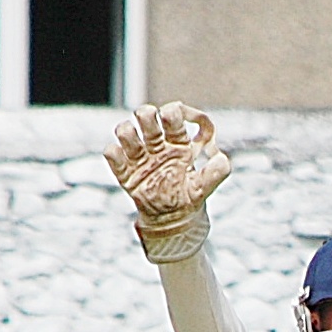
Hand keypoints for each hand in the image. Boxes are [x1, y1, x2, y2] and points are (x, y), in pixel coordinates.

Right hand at [105, 101, 230, 229]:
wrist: (173, 220)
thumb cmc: (190, 196)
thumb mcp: (206, 185)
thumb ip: (217, 171)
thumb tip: (219, 156)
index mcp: (178, 142)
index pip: (173, 113)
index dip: (173, 111)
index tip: (176, 120)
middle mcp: (157, 145)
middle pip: (145, 115)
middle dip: (146, 115)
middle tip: (153, 132)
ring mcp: (140, 157)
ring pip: (125, 131)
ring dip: (127, 132)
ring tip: (137, 149)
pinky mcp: (126, 172)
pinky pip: (112, 155)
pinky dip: (114, 154)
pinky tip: (124, 161)